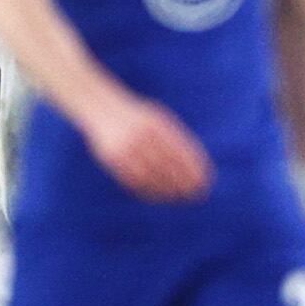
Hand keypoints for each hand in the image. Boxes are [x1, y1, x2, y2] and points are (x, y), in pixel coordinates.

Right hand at [84, 96, 211, 202]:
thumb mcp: (158, 118)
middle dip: (184, 184)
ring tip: (178, 198)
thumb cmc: (136, 115)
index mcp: (156, 124)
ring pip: (151, 177)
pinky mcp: (111, 159)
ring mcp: (125, 147)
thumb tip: (197, 168)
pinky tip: (158, 196)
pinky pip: (133, 180)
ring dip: (167, 191)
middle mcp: (141, 135)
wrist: (99, 106)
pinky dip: (148, 191)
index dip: (194, 170)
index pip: (180, 151)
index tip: (205, 182)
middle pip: (167, 166)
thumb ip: (176, 138)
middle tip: (195, 196)